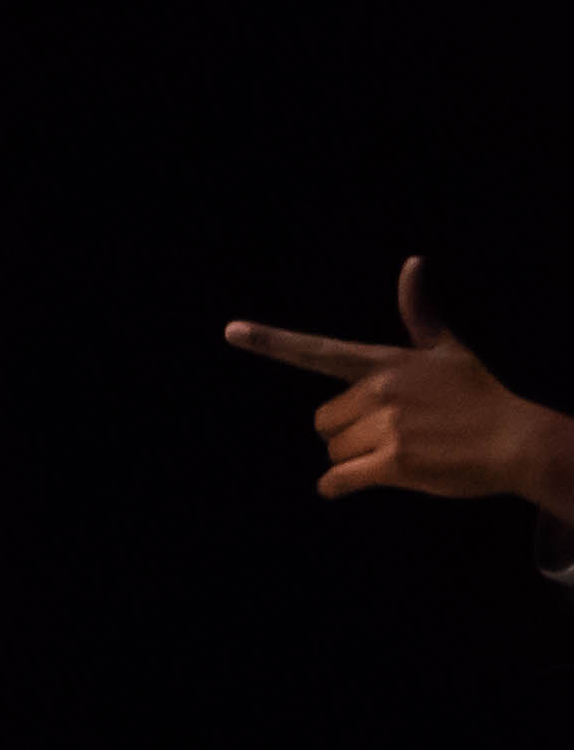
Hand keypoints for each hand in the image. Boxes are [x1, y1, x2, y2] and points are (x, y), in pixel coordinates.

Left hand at [223, 259, 573, 508]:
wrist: (517, 441)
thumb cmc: (479, 397)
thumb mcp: (447, 351)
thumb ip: (419, 314)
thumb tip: (412, 262)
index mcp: (385, 363)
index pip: (318, 351)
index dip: (271, 342)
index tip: (232, 331)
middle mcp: (380, 391)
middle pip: (323, 423)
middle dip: (348, 433)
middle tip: (395, 432)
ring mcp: (387, 427)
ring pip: (334, 452)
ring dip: (357, 460)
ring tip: (403, 450)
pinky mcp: (395, 463)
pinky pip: (338, 480)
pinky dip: (340, 487)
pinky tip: (361, 482)